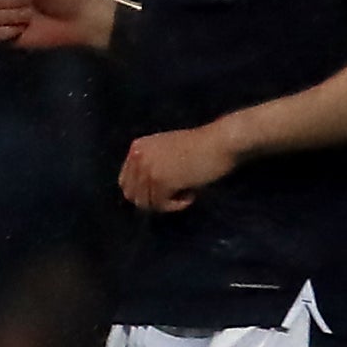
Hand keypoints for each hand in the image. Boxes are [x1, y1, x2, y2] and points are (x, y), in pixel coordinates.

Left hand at [119, 124, 236, 210]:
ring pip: (146, 203)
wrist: (222, 141)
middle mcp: (137, 157)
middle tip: (173, 197)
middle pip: (132, 195)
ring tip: (186, 192)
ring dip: (166, 203)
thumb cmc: (201, 147)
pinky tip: (191, 195)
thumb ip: (151, 166)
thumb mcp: (166, 151)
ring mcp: (147, 170)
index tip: (162, 193)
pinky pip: (161, 205)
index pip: (125, 181)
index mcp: (137, 147)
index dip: (142, 192)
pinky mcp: (161, 181)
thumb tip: (142, 195)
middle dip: (152, 200)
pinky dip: (176, 206)